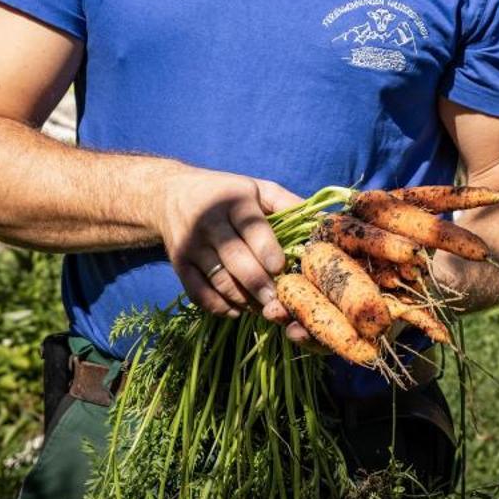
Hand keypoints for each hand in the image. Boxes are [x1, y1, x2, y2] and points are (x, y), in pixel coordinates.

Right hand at [154, 167, 300, 327]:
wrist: (172, 194)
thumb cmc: (229, 193)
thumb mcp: (258, 189)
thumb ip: (290, 204)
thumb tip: (326, 224)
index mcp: (234, 200)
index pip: (252, 229)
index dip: (268, 251)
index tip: (282, 269)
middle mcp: (209, 222)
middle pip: (236, 260)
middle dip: (259, 284)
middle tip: (279, 302)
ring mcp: (190, 245)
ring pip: (219, 280)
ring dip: (244, 299)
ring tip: (264, 307)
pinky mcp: (178, 264)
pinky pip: (198, 293)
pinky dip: (219, 307)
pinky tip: (238, 310)